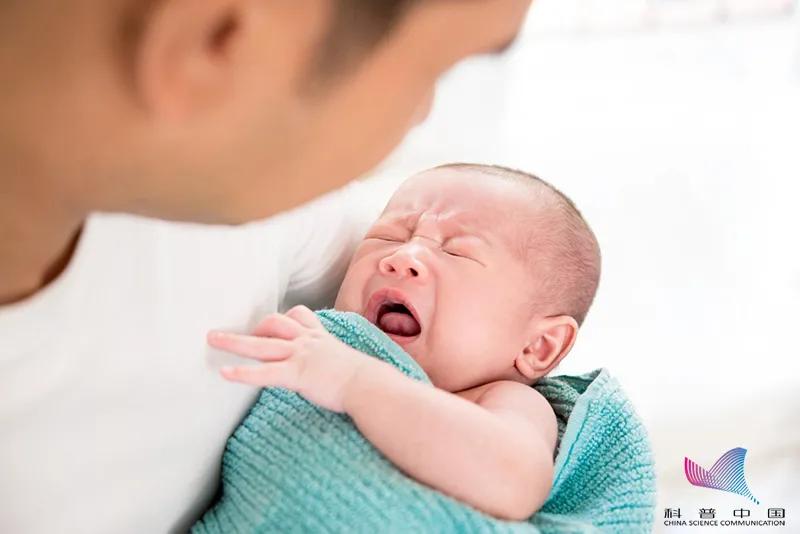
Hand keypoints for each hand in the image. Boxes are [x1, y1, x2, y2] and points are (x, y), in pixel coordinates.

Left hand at [207, 305, 376, 412]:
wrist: (370, 385)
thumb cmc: (365, 379)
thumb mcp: (349, 362)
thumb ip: (336, 362)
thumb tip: (339, 372)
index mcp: (321, 338)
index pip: (299, 316)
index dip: (283, 320)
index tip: (270, 327)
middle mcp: (308, 341)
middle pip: (273, 324)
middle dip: (250, 328)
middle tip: (229, 333)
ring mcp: (301, 355)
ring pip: (262, 343)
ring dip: (234, 341)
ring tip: (213, 340)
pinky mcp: (297, 373)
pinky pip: (265, 372)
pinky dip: (243, 373)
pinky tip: (225, 374)